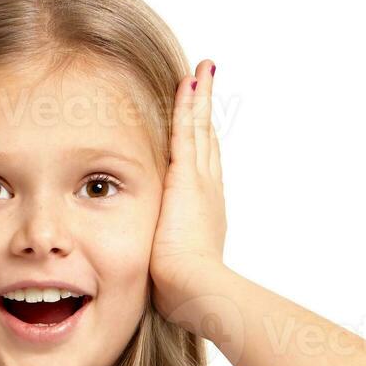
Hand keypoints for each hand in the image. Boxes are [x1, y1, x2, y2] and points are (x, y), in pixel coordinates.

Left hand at [150, 59, 227, 318]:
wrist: (198, 289)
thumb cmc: (184, 292)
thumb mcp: (172, 272)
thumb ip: (164, 267)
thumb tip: (158, 280)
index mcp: (203, 213)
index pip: (201, 171)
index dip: (202, 148)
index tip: (201, 129)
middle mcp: (208, 191)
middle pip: (206, 143)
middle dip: (204, 116)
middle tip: (205, 88)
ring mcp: (200, 181)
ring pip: (199, 130)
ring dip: (199, 100)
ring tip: (202, 72)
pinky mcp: (188, 176)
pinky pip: (188, 129)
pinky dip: (190, 103)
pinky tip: (190, 80)